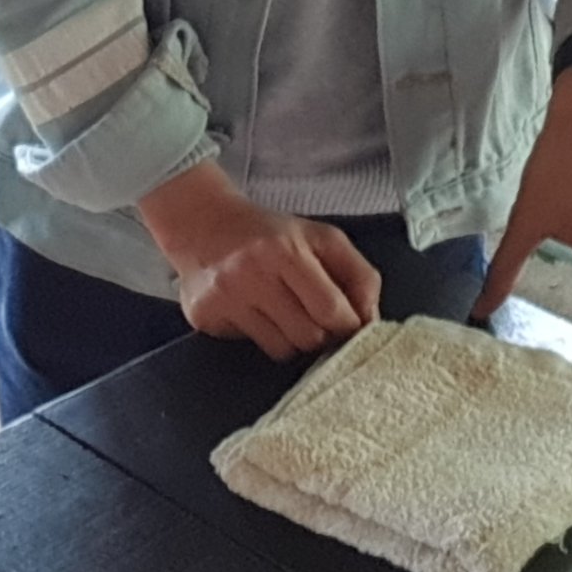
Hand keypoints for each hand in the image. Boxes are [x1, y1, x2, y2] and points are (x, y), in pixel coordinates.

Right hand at [135, 161, 379, 359]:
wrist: (200, 220)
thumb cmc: (269, 233)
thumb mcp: (321, 237)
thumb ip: (359, 274)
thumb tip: (371, 321)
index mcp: (286, 250)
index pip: (332, 311)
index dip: (348, 325)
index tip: (347, 322)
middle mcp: (252, 273)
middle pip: (309, 338)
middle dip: (320, 333)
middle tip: (312, 315)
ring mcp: (225, 297)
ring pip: (282, 350)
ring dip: (290, 338)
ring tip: (281, 311)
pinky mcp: (204, 316)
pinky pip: (250, 346)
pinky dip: (259, 335)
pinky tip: (252, 311)